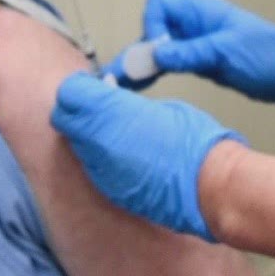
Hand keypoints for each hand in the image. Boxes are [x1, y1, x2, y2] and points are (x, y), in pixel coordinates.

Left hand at [51, 72, 245, 240]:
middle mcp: (97, 142)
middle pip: (64, 119)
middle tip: (96, 105)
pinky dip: (100, 158)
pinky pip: (93, 168)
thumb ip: (126, 104)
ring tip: (113, 131)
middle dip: (76, 110)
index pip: (69, 93)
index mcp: (110, 113)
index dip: (79, 87)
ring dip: (87, 135)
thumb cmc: (195, 142)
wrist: (210, 185)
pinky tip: (122, 154)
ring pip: (77, 145)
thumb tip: (112, 102)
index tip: (90, 85)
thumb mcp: (158, 107)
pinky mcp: (110, 190)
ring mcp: (101, 170)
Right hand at [103, 0, 274, 104]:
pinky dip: (154, 74)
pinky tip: (141, 89)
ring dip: (141, 65)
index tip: (159, 51)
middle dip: (137, 50)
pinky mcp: (201, 62)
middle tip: (118, 77)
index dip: (152, 26)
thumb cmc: (269, 56)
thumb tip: (154, 53)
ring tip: (120, 87)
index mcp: (201, 12)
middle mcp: (195, 25)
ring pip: (158, 49)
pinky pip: (170, 64)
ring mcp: (197, 44)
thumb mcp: (227, 53)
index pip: (159, 5)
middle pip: (152, 28)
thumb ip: (190, 53)